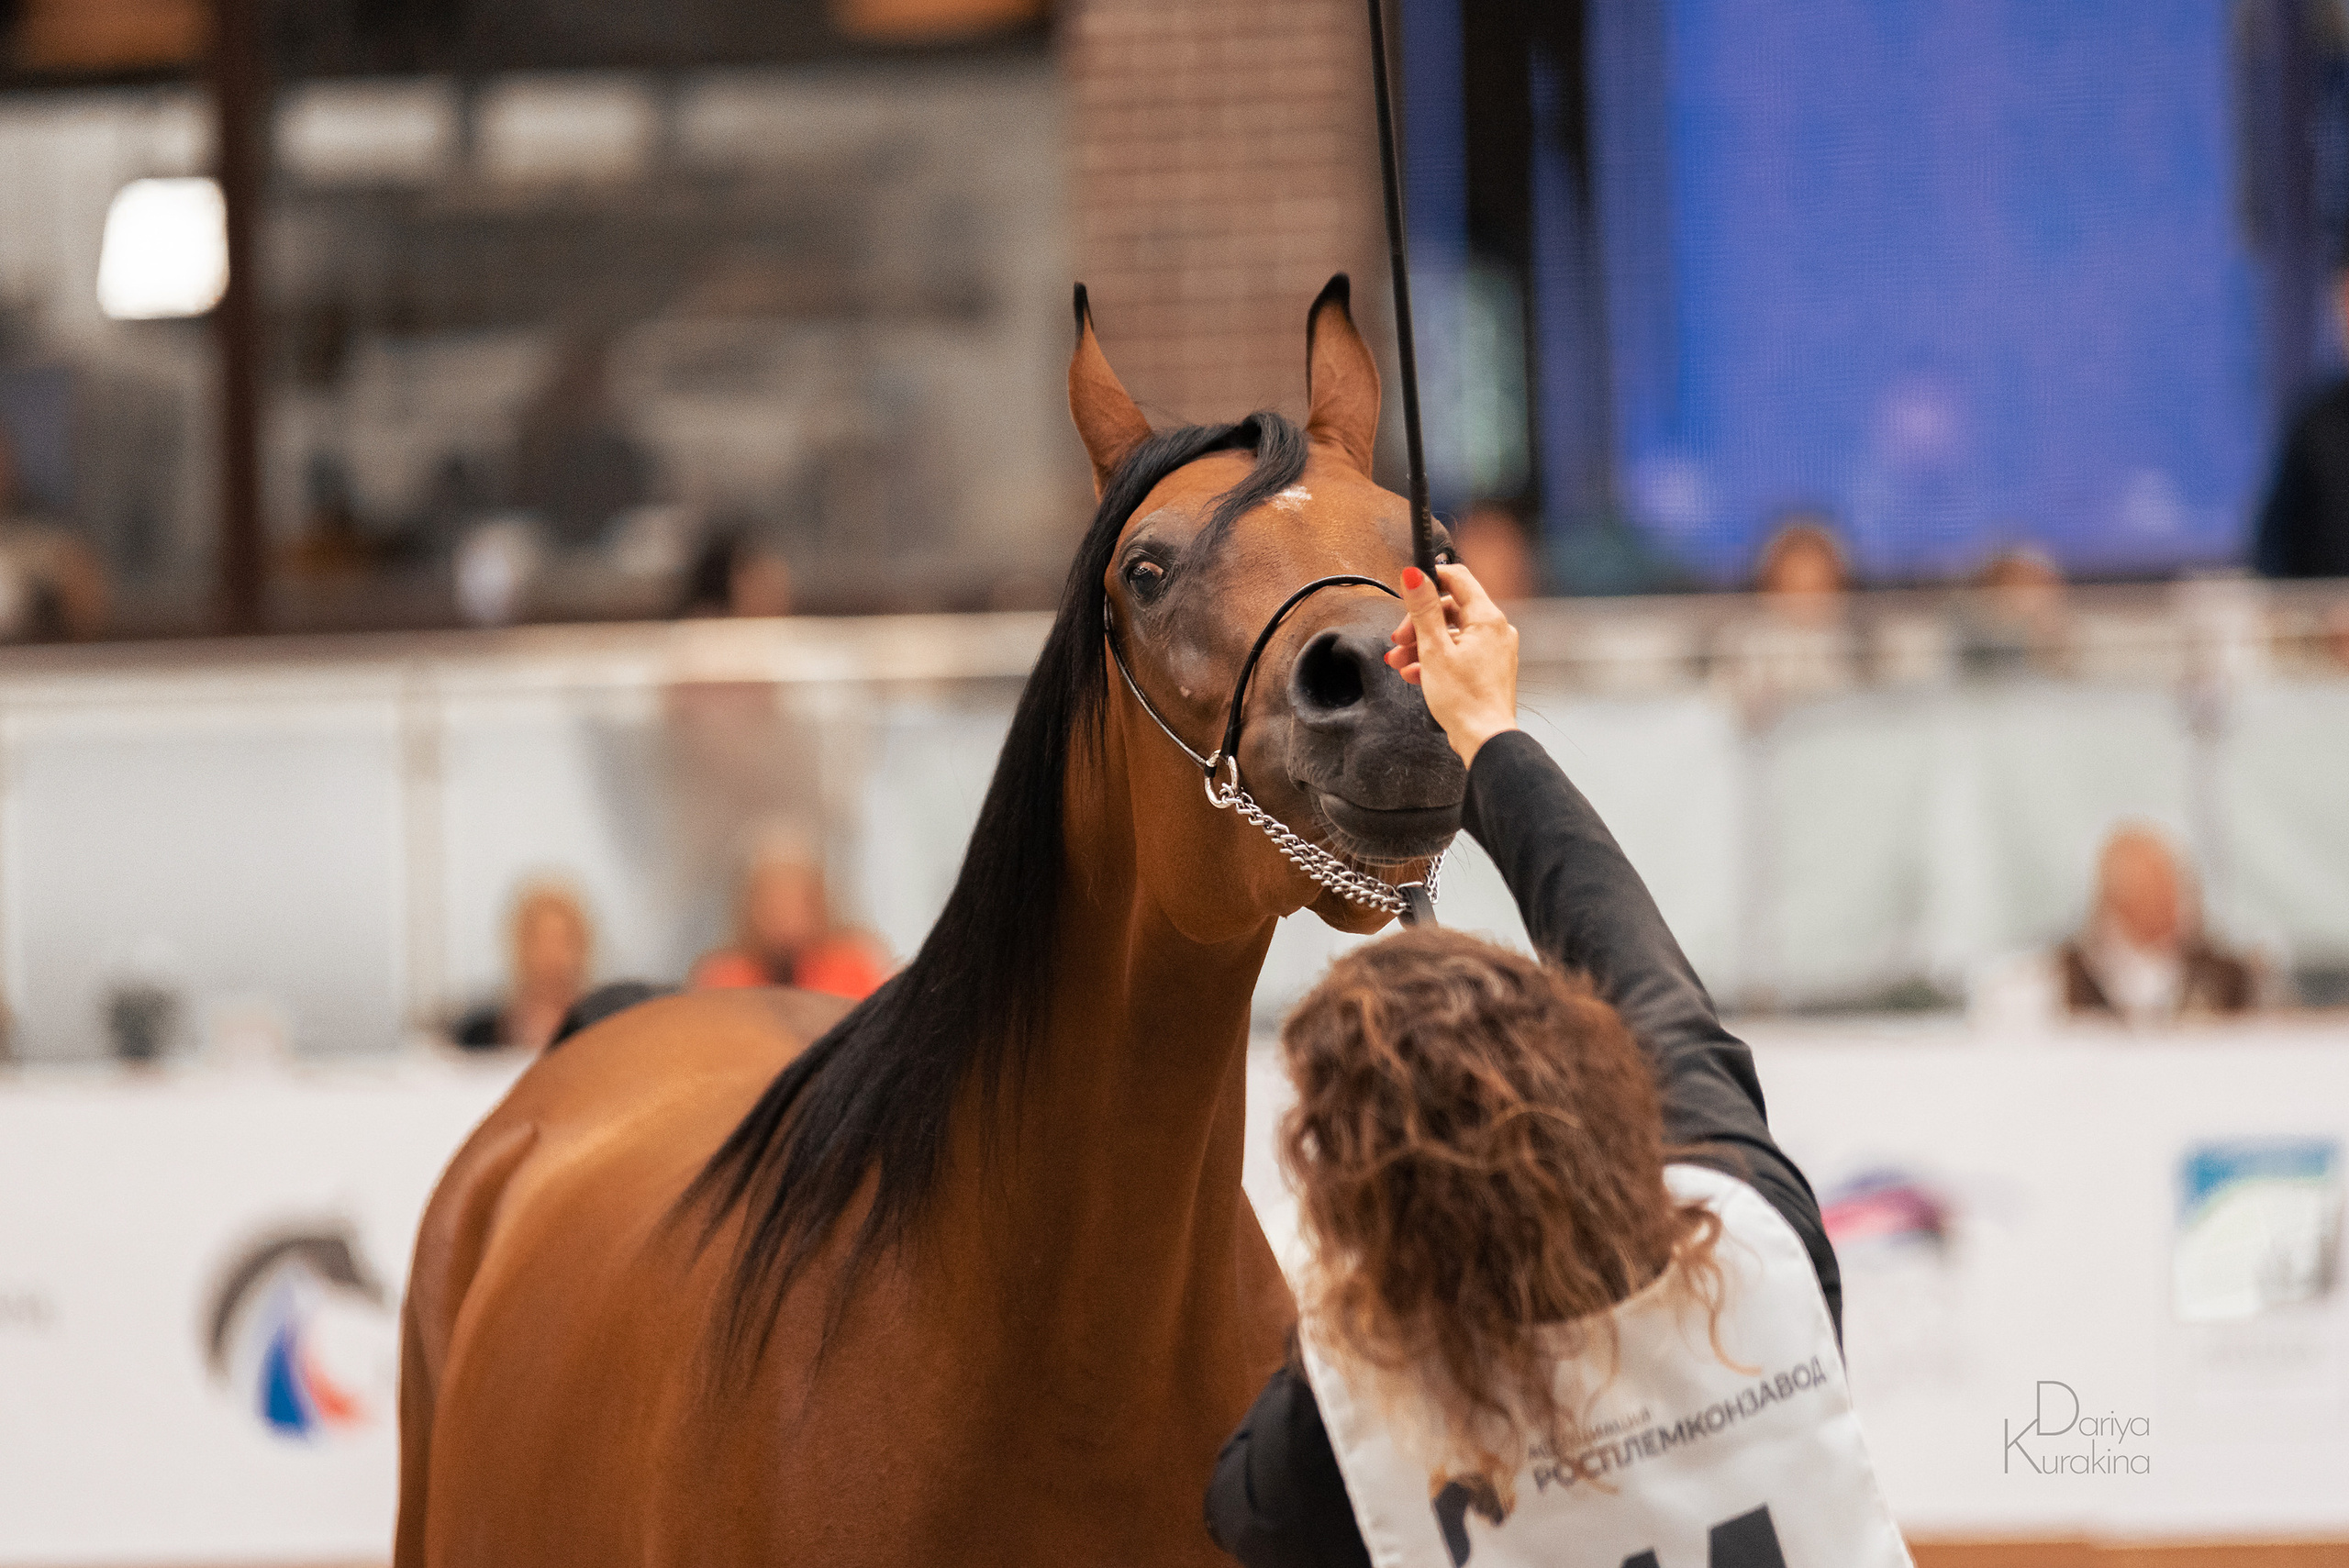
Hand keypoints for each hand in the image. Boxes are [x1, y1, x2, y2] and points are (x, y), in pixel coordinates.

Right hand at [1384, 562, 1518, 766]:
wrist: (1484, 740)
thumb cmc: (1464, 700)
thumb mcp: (1434, 650)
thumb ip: (1423, 610)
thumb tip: (1415, 575)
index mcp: (1487, 619)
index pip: (1458, 578)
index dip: (1431, 580)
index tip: (1409, 591)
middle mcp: (1496, 630)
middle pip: (1450, 610)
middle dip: (1418, 624)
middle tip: (1397, 640)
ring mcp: (1494, 651)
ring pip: (1452, 635)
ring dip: (1422, 645)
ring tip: (1399, 662)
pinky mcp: (1489, 669)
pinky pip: (1459, 654)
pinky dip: (1436, 660)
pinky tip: (1416, 675)